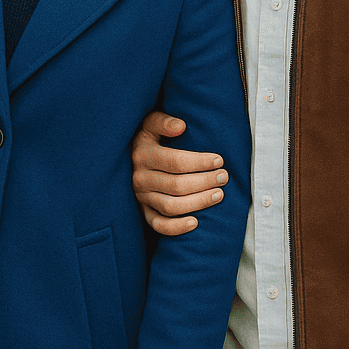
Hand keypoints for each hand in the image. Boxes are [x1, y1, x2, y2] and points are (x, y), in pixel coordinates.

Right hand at [130, 111, 229, 235]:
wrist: (125, 157)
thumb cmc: (147, 138)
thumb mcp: (149, 123)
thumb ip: (163, 121)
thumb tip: (181, 125)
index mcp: (143, 155)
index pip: (175, 162)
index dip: (199, 162)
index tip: (219, 160)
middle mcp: (140, 178)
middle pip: (176, 185)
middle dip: (204, 181)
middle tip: (224, 177)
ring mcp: (141, 197)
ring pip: (171, 206)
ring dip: (198, 202)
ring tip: (218, 195)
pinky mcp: (144, 212)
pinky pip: (159, 225)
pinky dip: (177, 227)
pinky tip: (196, 222)